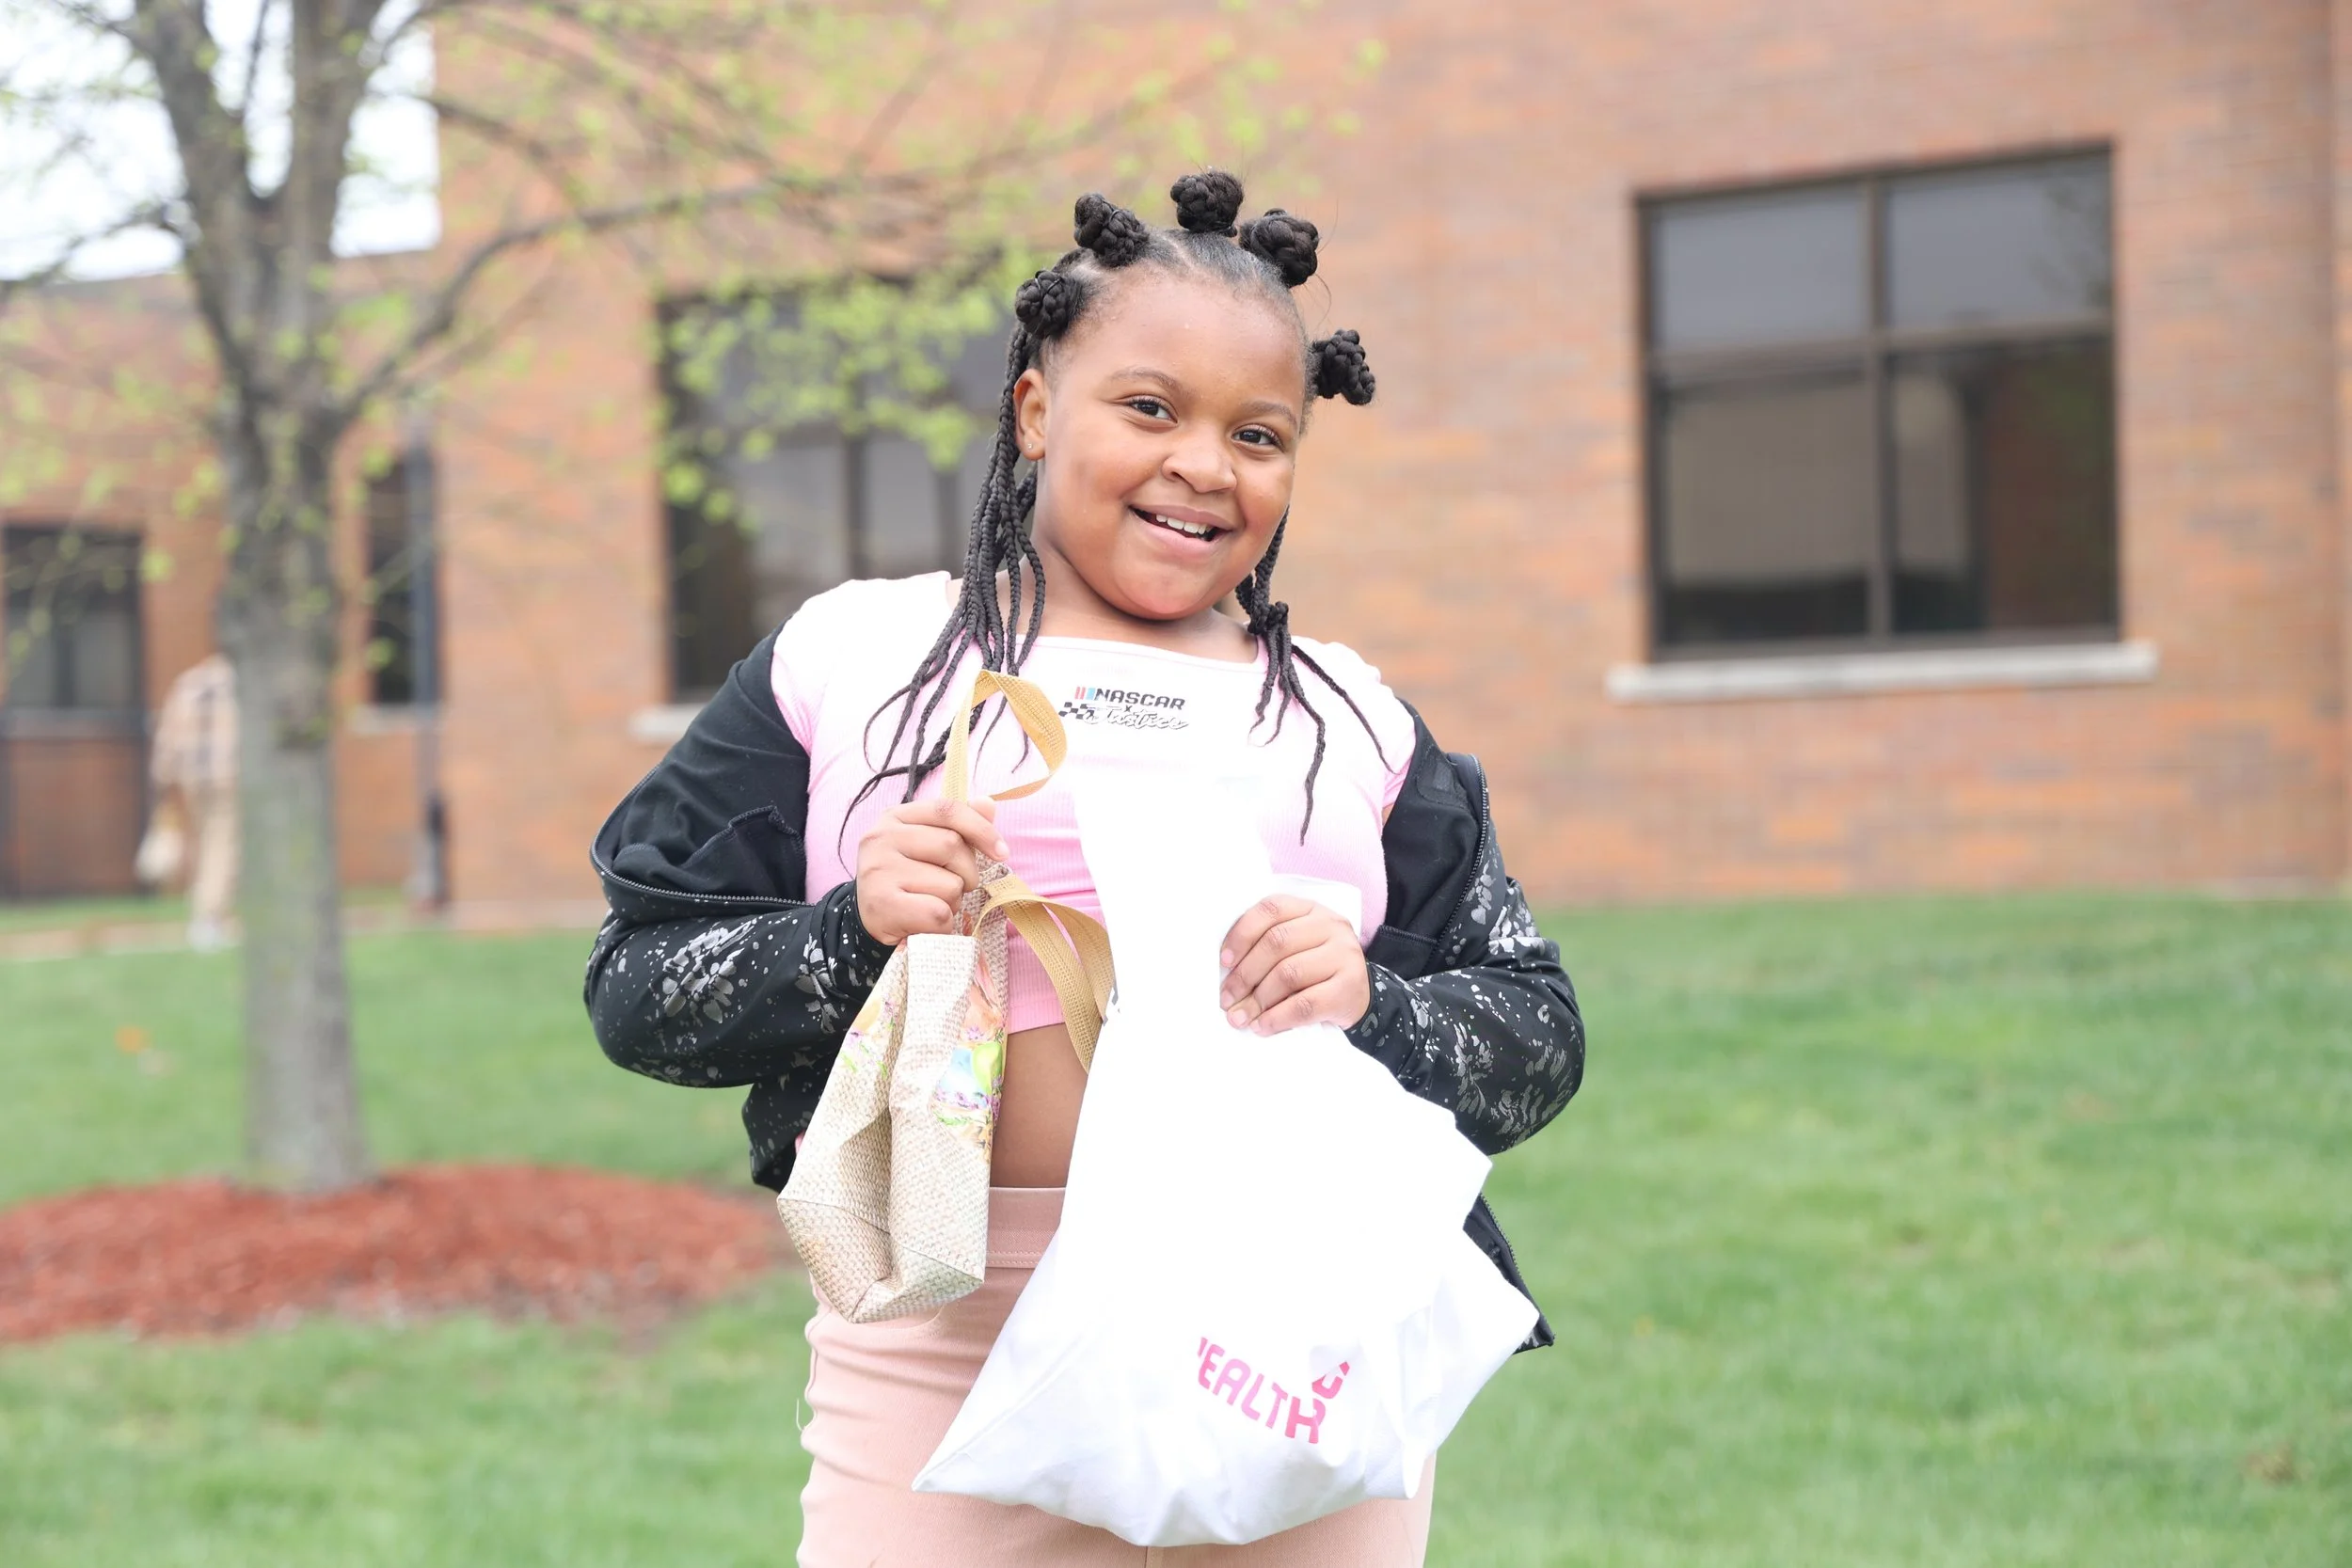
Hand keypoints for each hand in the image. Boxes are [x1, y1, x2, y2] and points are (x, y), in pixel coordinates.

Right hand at [854, 796, 1005, 945]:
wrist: (872, 922)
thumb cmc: (908, 880)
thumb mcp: (929, 847)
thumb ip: (959, 826)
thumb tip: (988, 804)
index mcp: (895, 817)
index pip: (947, 809)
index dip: (981, 829)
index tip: (1002, 853)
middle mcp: (881, 838)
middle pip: (951, 845)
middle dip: (966, 873)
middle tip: (952, 887)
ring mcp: (879, 870)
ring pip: (949, 884)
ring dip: (953, 901)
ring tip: (930, 904)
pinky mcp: (882, 904)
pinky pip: (938, 912)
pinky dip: (943, 924)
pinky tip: (924, 923)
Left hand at [1217, 896, 1369, 1034]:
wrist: (1360, 996)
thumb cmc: (1316, 970)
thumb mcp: (1297, 947)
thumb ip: (1267, 946)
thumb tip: (1226, 974)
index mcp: (1311, 909)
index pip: (1271, 909)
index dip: (1242, 934)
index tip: (1224, 961)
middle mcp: (1331, 925)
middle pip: (1276, 943)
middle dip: (1244, 974)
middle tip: (1227, 999)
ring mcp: (1343, 955)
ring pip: (1288, 974)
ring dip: (1258, 1000)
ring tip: (1241, 1016)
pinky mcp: (1349, 988)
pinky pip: (1305, 1004)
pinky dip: (1277, 1018)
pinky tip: (1262, 1026)